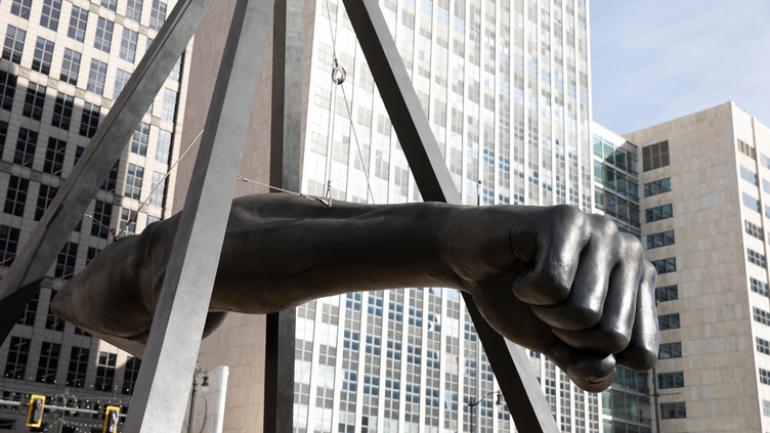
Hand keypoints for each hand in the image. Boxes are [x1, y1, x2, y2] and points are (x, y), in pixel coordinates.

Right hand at [440, 205, 657, 391]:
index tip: (570, 326)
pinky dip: (525, 290)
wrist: (471, 262)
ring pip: (584, 314)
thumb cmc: (519, 301)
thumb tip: (605, 366)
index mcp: (641, 285)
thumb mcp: (557, 345)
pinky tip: (521, 267)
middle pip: (614, 337)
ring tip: (534, 284)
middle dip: (568, 333)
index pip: (641, 354)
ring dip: (544, 312)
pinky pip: (552, 286)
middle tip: (547, 303)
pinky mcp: (565, 218)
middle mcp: (632, 252)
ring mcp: (601, 231)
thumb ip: (587, 369)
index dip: (594, 355)